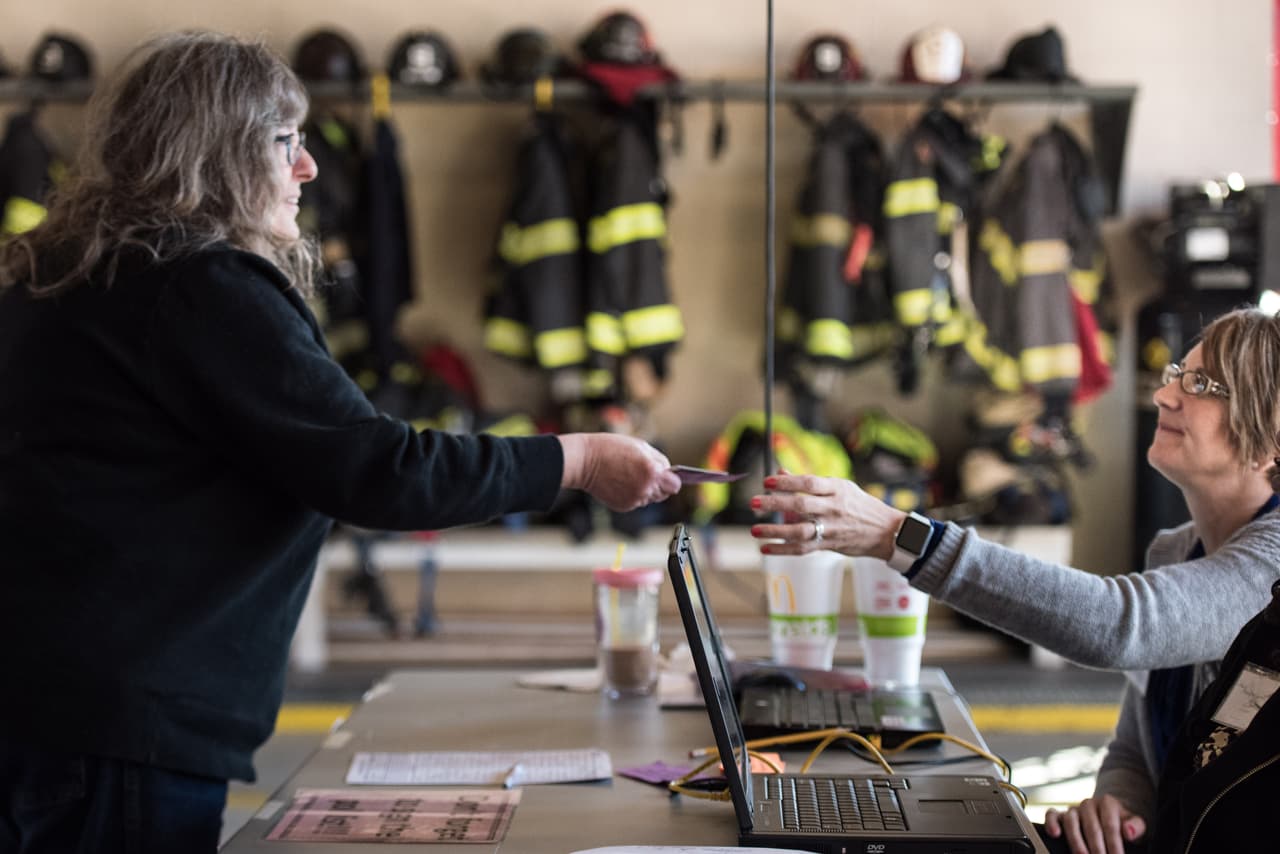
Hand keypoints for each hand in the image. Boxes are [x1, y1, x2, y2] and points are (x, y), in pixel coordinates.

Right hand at [558, 433, 680, 511]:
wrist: (584, 462)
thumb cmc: (610, 448)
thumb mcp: (640, 446)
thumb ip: (659, 460)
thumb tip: (669, 472)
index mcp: (652, 472)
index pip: (675, 485)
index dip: (672, 479)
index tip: (667, 476)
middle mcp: (645, 489)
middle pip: (664, 493)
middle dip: (659, 484)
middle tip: (645, 472)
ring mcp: (634, 500)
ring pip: (650, 498)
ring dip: (646, 490)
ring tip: (630, 476)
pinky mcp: (624, 506)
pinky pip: (637, 502)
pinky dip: (633, 494)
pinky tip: (622, 482)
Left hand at [748, 473, 902, 559]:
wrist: (886, 531)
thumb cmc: (859, 505)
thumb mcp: (840, 487)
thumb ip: (810, 482)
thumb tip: (780, 471)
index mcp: (837, 489)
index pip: (809, 483)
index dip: (787, 482)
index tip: (767, 481)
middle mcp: (833, 509)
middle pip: (800, 506)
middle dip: (775, 504)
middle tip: (754, 502)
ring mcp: (831, 529)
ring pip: (799, 531)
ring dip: (775, 531)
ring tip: (755, 530)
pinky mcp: (829, 545)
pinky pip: (803, 549)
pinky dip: (782, 550)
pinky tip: (765, 548)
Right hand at [1043, 794, 1145, 853]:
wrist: (1110, 814)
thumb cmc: (1122, 822)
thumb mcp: (1135, 823)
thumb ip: (1136, 826)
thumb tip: (1128, 831)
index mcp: (1108, 803)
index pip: (1110, 826)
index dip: (1114, 844)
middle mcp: (1088, 804)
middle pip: (1091, 827)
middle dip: (1097, 848)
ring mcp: (1073, 809)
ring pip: (1071, 822)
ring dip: (1077, 843)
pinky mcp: (1061, 814)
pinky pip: (1052, 814)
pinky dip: (1051, 823)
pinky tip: (1055, 834)